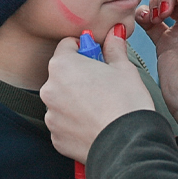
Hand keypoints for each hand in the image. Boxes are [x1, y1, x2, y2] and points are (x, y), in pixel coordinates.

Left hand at [41, 25, 153, 162]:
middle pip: (63, 73)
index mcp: (62, 65)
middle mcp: (49, 89)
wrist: (127, 144)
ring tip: (100, 107)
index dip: (85, 49)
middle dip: (79, 76)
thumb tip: (114, 33)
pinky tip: (94, 123)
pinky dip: (75, 122)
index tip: (97, 58)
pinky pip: (63, 123)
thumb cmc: (126, 103)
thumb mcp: (124, 68)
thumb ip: (114, 47)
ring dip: (76, 100)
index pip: (67, 45)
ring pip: (62, 99)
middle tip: (103, 84)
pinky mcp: (55, 137)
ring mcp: (51, 115)